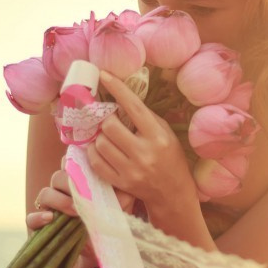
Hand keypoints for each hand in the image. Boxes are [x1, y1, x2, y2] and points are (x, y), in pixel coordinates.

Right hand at [27, 156, 136, 264]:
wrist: (104, 250)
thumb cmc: (112, 222)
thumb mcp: (122, 205)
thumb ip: (121, 190)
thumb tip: (118, 178)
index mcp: (79, 183)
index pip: (70, 163)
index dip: (75, 163)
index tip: (87, 171)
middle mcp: (62, 192)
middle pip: (58, 177)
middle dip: (69, 184)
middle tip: (84, 196)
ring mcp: (51, 209)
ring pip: (45, 194)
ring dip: (58, 199)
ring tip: (74, 210)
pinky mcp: (41, 227)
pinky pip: (31, 218)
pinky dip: (38, 217)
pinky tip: (50, 219)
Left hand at [87, 70, 198, 220]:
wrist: (173, 193)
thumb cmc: (170, 158)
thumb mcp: (165, 134)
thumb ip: (146, 118)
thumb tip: (121, 98)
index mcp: (158, 136)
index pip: (134, 107)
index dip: (117, 89)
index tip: (104, 74)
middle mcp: (144, 153)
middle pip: (110, 126)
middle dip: (106, 119)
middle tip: (108, 119)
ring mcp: (131, 170)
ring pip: (101, 143)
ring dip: (100, 136)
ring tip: (106, 136)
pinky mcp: (120, 183)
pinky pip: (96, 162)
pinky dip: (94, 152)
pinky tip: (101, 149)